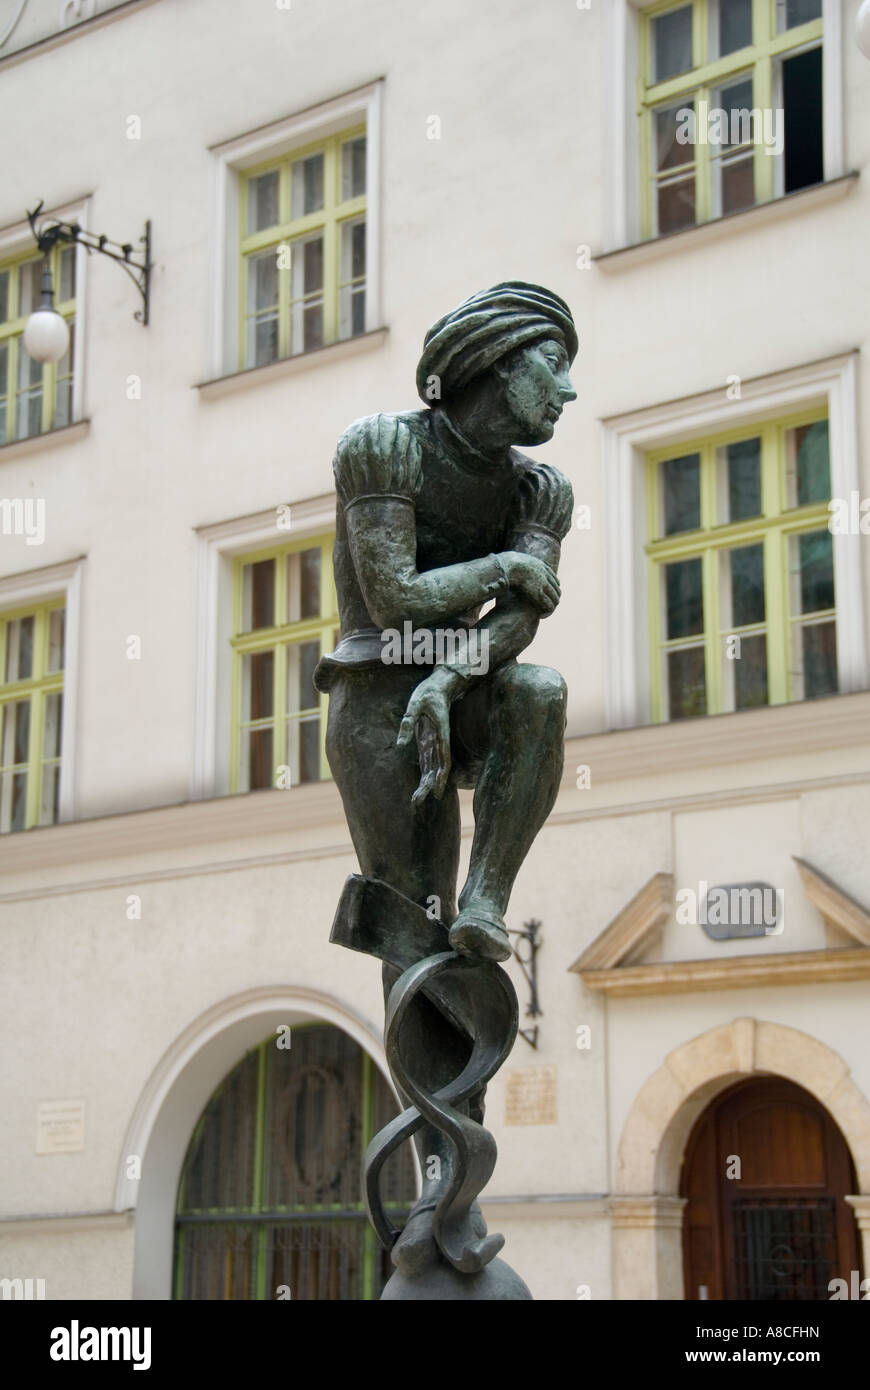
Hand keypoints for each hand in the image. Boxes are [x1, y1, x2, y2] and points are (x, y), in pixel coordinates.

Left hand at [396, 672, 453, 808]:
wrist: (441, 685)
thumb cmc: (429, 692)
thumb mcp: (415, 704)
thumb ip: (407, 723)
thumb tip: (400, 744)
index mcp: (440, 735)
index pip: (443, 761)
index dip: (440, 778)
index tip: (436, 793)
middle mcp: (439, 742)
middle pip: (437, 769)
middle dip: (428, 787)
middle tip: (416, 803)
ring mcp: (434, 742)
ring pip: (433, 768)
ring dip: (426, 784)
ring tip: (416, 801)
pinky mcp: (429, 740)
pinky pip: (428, 761)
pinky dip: (425, 775)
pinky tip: (421, 786)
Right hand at [499, 552, 560, 612]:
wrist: (508, 565)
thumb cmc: (506, 563)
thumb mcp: (514, 560)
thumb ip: (514, 562)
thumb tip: (505, 562)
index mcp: (541, 566)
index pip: (554, 578)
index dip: (553, 586)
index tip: (550, 592)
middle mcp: (545, 575)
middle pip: (557, 588)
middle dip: (554, 597)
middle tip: (549, 605)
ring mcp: (543, 584)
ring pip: (555, 598)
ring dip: (552, 605)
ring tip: (546, 612)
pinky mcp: (539, 594)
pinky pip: (549, 605)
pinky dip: (547, 611)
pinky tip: (542, 615)